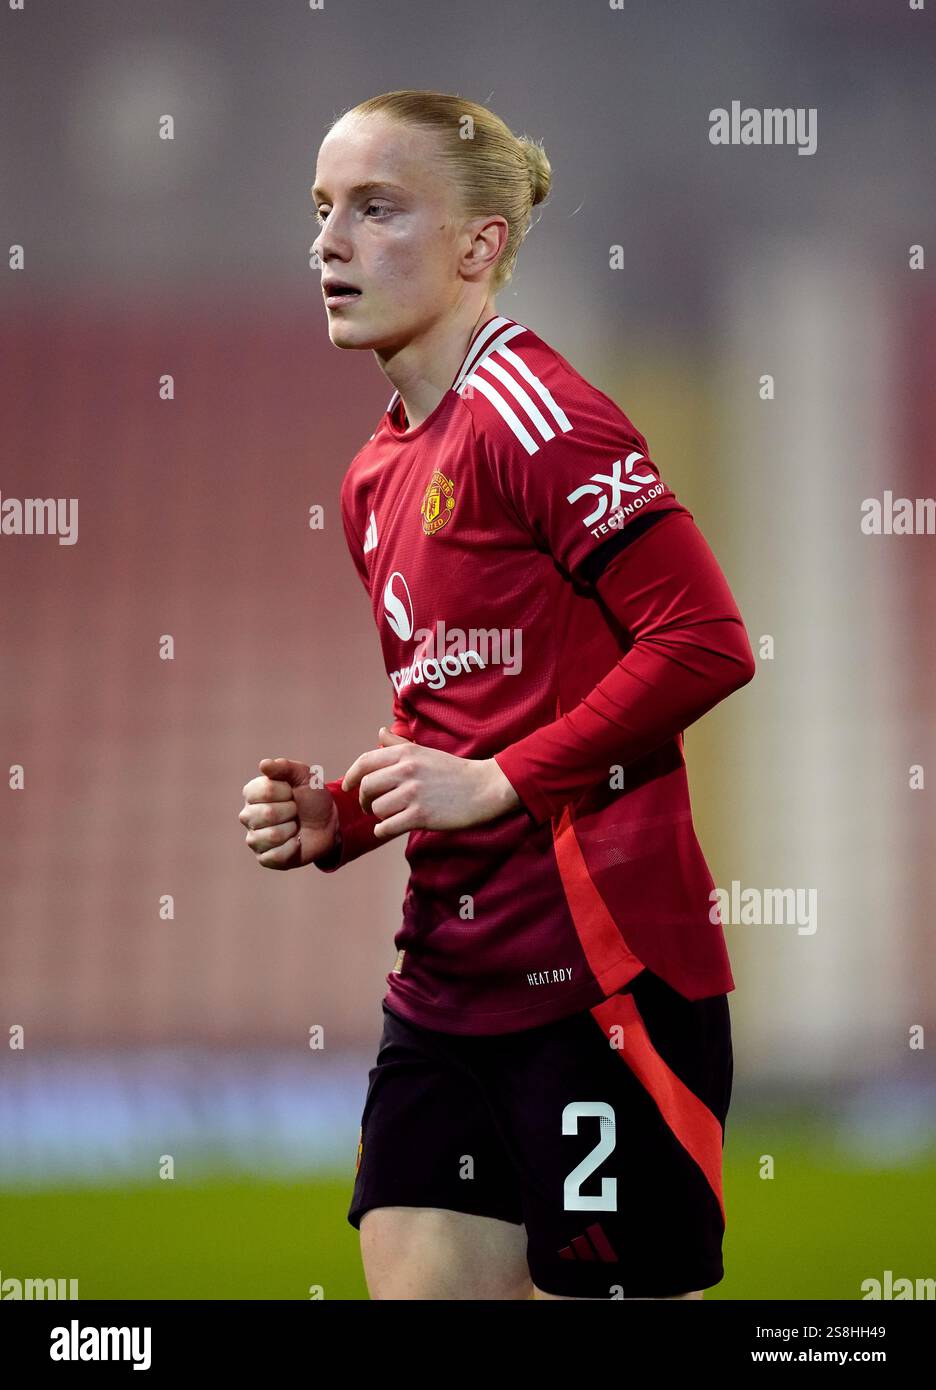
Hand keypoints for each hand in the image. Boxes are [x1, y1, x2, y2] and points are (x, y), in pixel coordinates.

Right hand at [239, 757, 337, 868]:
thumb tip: (263, 765)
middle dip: (291, 811)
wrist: (328, 823)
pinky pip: (276, 855)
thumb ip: (285, 767)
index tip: (293, 793)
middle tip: (296, 811)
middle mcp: (248, 816)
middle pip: (268, 814)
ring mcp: (254, 838)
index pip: (266, 790)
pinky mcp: (264, 858)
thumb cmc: (312, 797)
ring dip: (292, 830)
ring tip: (294, 826)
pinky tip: (295, 842)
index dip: (286, 791)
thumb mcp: (304, 776)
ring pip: (271, 835)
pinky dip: (293, 848)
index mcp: (252, 793)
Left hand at [341, 728, 519, 838]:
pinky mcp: (421, 816)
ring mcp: (413, 793)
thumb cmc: (454, 771)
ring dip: (379, 816)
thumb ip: (399, 744)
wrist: (485, 788)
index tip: (347, 786)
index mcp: (406, 752)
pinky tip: (391, 828)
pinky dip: (384, 830)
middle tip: (370, 806)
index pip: (365, 762)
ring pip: (377, 808)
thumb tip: (380, 732)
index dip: (351, 775)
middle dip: (364, 800)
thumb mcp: (425, 751)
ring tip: (390, 815)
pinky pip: (387, 826)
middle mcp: (406, 770)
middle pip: (366, 787)